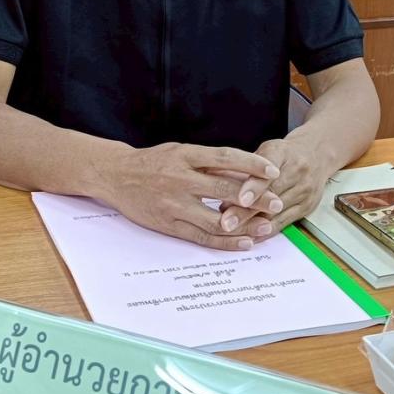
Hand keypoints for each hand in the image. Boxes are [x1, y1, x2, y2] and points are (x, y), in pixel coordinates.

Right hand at [101, 143, 280, 250]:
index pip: (224, 158)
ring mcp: (174, 204)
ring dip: (244, 224)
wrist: (116, 175)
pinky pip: (201, 236)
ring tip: (266, 226)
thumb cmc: (154, 161)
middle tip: (277, 203)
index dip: (251, 164)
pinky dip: (225, 241)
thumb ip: (209, 162)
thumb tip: (245, 171)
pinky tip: (244, 242)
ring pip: (215, 218)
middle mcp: (180, 179)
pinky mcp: (169, 224)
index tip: (273, 170)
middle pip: (224, 189)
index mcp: (185, 156)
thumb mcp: (181, 151)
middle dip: (254, 198)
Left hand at [221, 136, 333, 240]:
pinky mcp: (306, 207)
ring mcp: (304, 191)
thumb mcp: (265, 150)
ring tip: (232, 231)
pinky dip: (264, 231)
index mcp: (282, 152)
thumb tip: (216, 181)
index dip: (254, 187)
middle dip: (246, 211)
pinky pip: (283, 223)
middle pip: (271, 196)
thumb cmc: (284, 153)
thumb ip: (244, 167)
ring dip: (252, 224)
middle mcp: (297, 171)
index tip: (240, 199)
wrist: (317, 155)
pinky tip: (249, 236)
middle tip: (226, 222)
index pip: (267, 171)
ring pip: (276, 213)